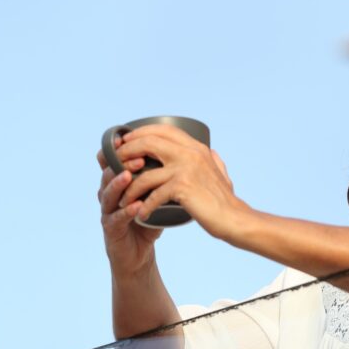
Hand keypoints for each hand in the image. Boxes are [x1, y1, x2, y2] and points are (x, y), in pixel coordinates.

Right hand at [97, 136, 162, 275]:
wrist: (139, 254)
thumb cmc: (148, 221)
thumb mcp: (156, 195)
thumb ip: (163, 176)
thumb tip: (187, 154)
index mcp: (119, 182)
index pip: (113, 160)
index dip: (120, 150)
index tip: (134, 139)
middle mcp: (109, 193)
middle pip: (108, 173)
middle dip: (121, 163)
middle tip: (139, 157)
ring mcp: (107, 211)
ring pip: (107, 193)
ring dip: (118, 183)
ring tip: (130, 176)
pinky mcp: (110, 230)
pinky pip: (115, 218)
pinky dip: (125, 211)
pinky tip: (135, 207)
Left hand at [113, 124, 251, 241]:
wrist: (234, 219)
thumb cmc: (225, 200)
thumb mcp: (221, 173)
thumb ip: (214, 160)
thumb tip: (211, 152)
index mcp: (197, 148)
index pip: (163, 129)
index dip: (140, 133)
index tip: (125, 142)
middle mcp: (191, 153)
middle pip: (148, 142)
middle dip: (126, 152)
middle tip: (115, 164)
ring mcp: (186, 169)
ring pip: (145, 172)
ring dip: (129, 187)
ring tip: (123, 199)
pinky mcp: (182, 187)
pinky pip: (152, 195)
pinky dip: (143, 207)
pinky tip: (140, 215)